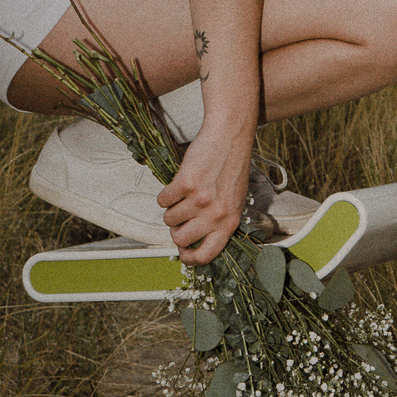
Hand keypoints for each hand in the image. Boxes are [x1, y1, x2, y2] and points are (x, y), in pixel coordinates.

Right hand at [158, 120, 250, 263]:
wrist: (229, 137)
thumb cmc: (231, 169)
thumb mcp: (234, 202)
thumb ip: (219, 222)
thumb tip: (193, 242)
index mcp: (230, 222)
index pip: (206, 255)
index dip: (189, 258)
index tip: (183, 253)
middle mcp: (216, 215)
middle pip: (180, 239)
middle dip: (175, 229)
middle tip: (181, 214)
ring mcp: (200, 200)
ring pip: (168, 219)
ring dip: (171, 208)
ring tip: (183, 194)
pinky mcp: (186, 184)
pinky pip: (162, 200)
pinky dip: (165, 193)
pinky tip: (179, 183)